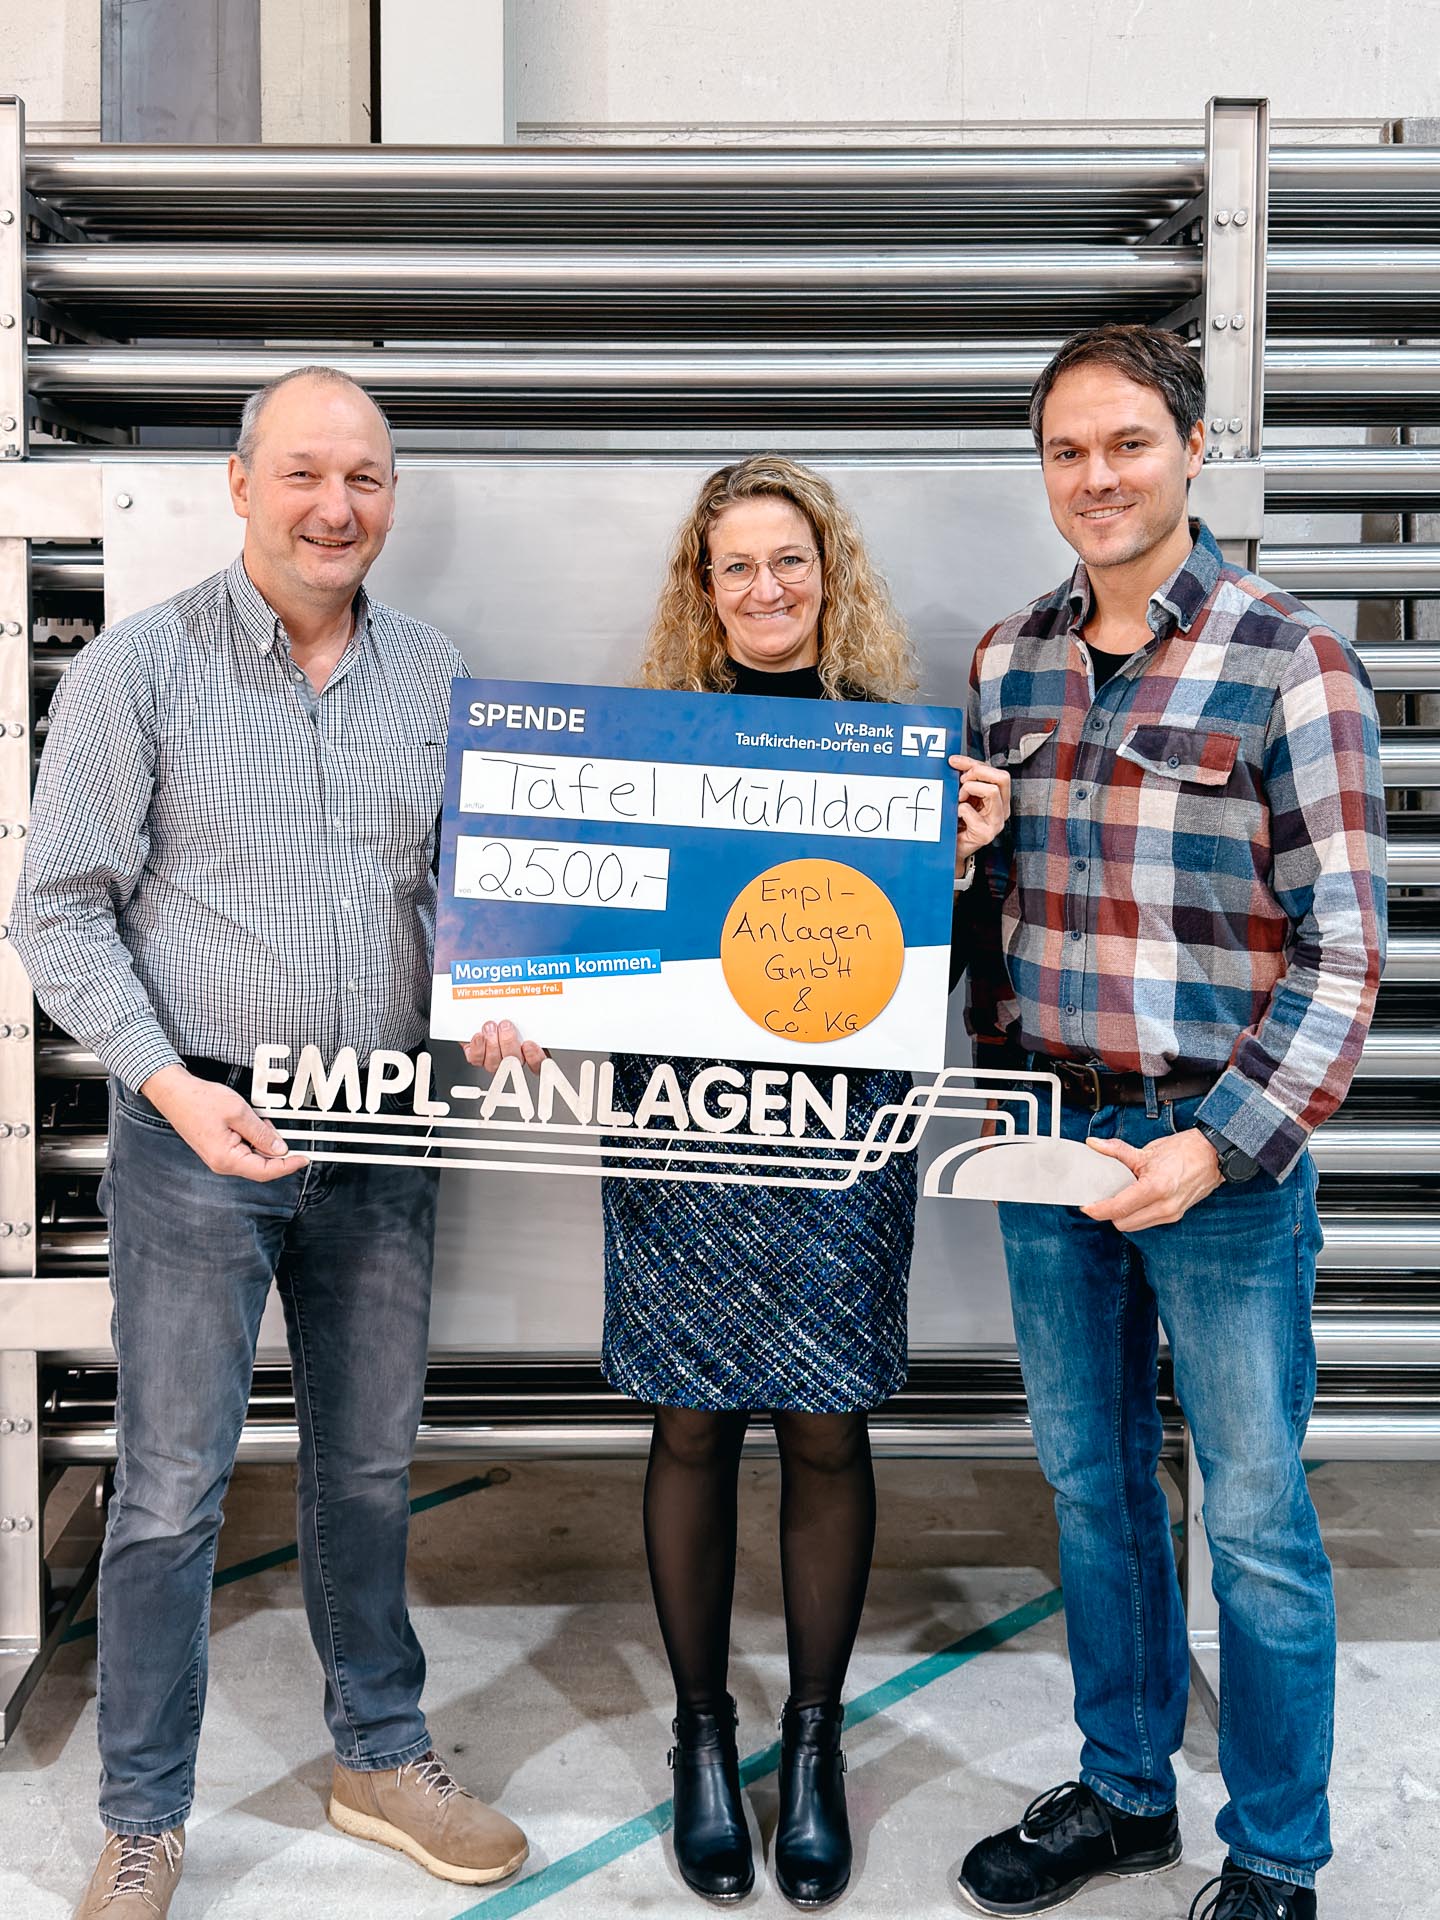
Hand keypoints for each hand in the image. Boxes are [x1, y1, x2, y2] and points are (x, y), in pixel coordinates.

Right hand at [140, 1065, 308, 1181]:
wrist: (174, 1093)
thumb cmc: (199, 1100)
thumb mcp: (239, 1113)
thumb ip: (262, 1133)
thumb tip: (280, 1149)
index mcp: (227, 1159)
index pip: (265, 1171)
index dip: (287, 1166)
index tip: (304, 1159)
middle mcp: (222, 1163)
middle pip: (260, 1166)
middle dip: (274, 1148)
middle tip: (276, 1127)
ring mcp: (219, 1157)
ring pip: (252, 1156)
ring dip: (262, 1140)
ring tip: (259, 1120)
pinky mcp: (218, 1149)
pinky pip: (243, 1148)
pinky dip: (253, 1137)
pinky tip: (252, 1122)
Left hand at [462, 1019, 545, 1073]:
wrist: (483, 1015)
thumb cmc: (505, 1015)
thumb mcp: (521, 1015)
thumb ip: (529, 1018)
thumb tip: (539, 1009)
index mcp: (530, 1051)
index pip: (538, 1064)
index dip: (534, 1058)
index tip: (528, 1043)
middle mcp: (512, 1060)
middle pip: (514, 1063)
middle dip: (508, 1043)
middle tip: (505, 1025)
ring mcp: (495, 1062)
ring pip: (494, 1063)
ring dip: (492, 1044)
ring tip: (490, 1026)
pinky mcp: (478, 1058)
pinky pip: (477, 1059)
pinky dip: (478, 1047)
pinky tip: (479, 1035)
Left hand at [949, 754, 1010, 869]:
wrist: (952, 847)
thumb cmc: (960, 820)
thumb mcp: (965, 793)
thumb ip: (966, 777)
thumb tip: (955, 761)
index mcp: (1001, 798)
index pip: (998, 773)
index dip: (975, 763)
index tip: (954, 762)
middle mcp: (1003, 810)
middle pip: (1002, 778)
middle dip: (977, 773)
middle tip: (961, 781)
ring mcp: (997, 823)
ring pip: (991, 791)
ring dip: (969, 789)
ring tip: (959, 799)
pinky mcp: (985, 834)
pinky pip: (969, 810)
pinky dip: (958, 808)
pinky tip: (956, 815)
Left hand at [1081, 1128, 1222, 1229]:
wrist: (1214, 1155)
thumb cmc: (1184, 1151)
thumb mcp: (1147, 1151)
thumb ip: (1117, 1151)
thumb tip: (1094, 1145)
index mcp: (1156, 1188)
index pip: (1118, 1208)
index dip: (1098, 1210)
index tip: (1086, 1206)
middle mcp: (1165, 1206)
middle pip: (1123, 1223)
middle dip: (1109, 1213)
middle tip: (1102, 1197)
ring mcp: (1172, 1214)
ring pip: (1135, 1225)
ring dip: (1123, 1215)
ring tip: (1119, 1196)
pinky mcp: (1176, 1216)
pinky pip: (1147, 1222)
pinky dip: (1137, 1214)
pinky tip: (1135, 1199)